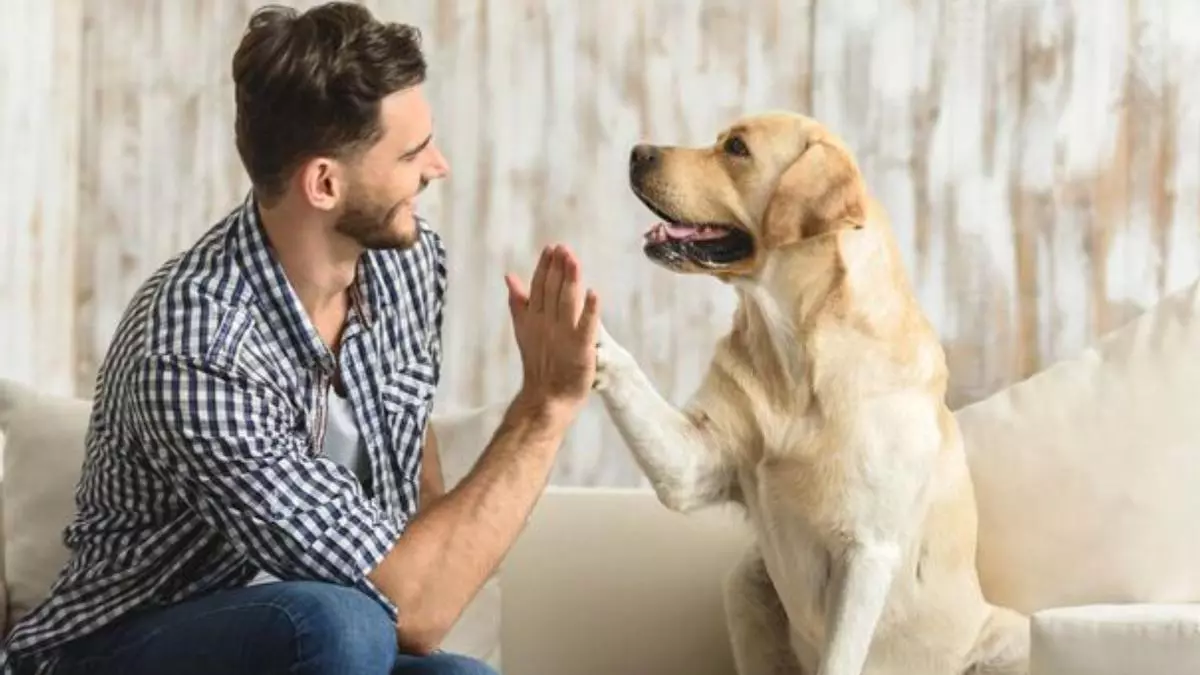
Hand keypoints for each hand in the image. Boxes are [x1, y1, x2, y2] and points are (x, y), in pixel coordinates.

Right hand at [504, 244, 599, 419]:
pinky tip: (594, 294)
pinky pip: (585, 327)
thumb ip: (519, 303)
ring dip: (570, 281)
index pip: (539, 286)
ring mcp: (563, 335)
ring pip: (566, 302)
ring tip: (574, 261)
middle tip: (563, 248)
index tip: (551, 248)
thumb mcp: (524, 330)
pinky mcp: (579, 349)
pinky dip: (589, 311)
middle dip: (558, 268)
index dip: (545, 267)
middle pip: (552, 290)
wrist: (545, 397)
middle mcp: (547, 323)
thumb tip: (509, 276)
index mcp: (534, 317)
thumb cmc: (540, 364)